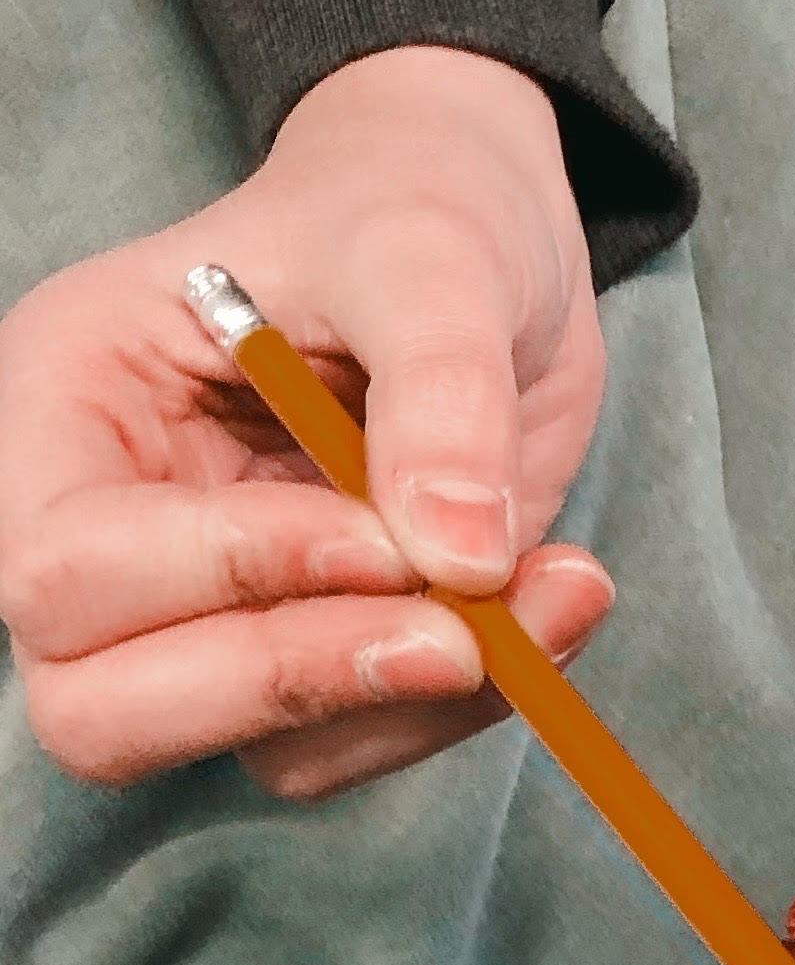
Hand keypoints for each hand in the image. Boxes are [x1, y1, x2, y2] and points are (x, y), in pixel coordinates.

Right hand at [0, 44, 615, 799]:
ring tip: (558, 586)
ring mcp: (210, 616)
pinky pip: (373, 745)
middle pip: (107, 715)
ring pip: (266, 752)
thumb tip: (458, 554)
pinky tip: (557, 598)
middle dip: (294, 685)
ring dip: (423, 705)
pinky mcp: (322, 659)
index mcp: (67, 406)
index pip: (68, 571)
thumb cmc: (413, 211)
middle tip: (462, 633)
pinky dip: (479, 704)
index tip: (389, 538)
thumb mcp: (432, 249)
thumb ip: (440, 386)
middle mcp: (106, 531)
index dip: (225, 580)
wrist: (487, 244)